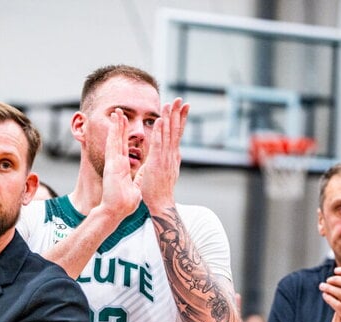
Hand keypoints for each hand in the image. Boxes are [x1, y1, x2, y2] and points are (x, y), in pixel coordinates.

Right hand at [97, 108, 142, 222]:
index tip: (126, 124)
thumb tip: (146, 173)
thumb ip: (139, 178)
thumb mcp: (136, 187)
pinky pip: (113, 144)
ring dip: (116, 125)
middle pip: (118, 140)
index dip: (125, 135)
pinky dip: (115, 132)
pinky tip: (116, 122)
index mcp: (122, 167)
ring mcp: (113, 162)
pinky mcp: (111, 164)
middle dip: (119, 126)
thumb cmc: (124, 203)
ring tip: (117, 112)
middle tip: (119, 112)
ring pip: (115, 139)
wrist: (116, 211)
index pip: (124, 147)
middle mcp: (116, 162)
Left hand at [136, 98, 189, 212]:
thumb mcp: (167, 170)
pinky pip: (158, 144)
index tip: (184, 106)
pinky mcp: (156, 163)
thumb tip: (175, 153)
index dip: (181, 119)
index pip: (178, 134)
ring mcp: (165, 158)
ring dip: (168, 118)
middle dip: (178, 114)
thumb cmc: (161, 189)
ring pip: (168, 134)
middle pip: (176, 130)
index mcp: (174, 156)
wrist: (162, 203)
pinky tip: (159, 121)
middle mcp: (172, 155)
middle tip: (180, 99)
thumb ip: (170, 160)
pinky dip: (159, 132)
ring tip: (170, 104)